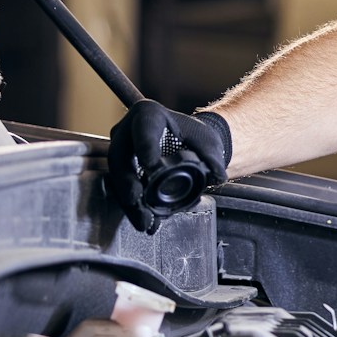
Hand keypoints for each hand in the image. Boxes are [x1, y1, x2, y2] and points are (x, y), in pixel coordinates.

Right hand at [106, 100, 231, 231]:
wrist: (188, 147)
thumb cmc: (195, 138)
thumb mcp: (207, 142)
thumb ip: (213, 157)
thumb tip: (217, 176)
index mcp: (148, 114)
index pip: (144, 129)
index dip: (146, 146)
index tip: (151, 166)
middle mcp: (128, 131)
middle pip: (121, 156)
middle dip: (127, 180)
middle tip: (136, 198)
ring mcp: (122, 152)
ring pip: (119, 178)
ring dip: (130, 202)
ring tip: (144, 220)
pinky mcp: (123, 172)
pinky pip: (124, 190)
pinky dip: (135, 209)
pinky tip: (146, 223)